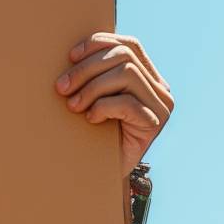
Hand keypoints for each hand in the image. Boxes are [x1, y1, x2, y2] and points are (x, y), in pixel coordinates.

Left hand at [54, 32, 172, 176]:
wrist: (102, 179)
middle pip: (124, 57)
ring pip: (126, 74)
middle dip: (87, 69)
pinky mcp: (155, 124)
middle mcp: (160, 89)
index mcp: (149, 78)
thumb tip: (75, 52)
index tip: (71, 57)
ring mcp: (161, 106)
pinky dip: (103, 106)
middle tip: (62, 88)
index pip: (129, 45)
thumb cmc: (94, 137)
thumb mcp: (96, 98)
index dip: (99, 44)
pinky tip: (91, 119)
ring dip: (92, 87)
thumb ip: (98, 75)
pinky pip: (127, 102)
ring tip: (73, 105)